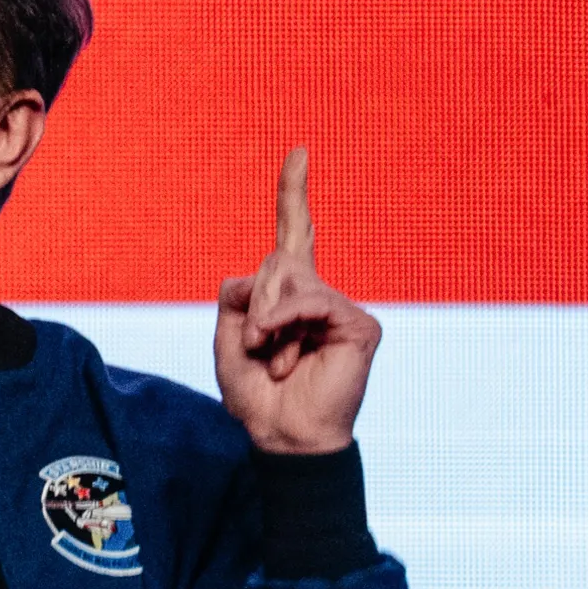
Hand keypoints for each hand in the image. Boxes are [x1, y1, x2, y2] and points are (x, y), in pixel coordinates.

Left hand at [214, 148, 381, 454]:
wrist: (281, 435)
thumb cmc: (256, 393)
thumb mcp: (229, 338)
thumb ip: (239, 295)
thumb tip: (270, 271)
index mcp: (287, 294)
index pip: (293, 233)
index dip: (293, 193)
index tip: (298, 153)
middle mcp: (317, 294)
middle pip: (275, 261)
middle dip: (254, 305)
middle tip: (257, 347)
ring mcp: (340, 307)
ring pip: (288, 278)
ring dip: (266, 322)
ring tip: (275, 359)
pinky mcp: (358, 324)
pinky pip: (311, 299)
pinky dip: (285, 322)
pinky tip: (285, 354)